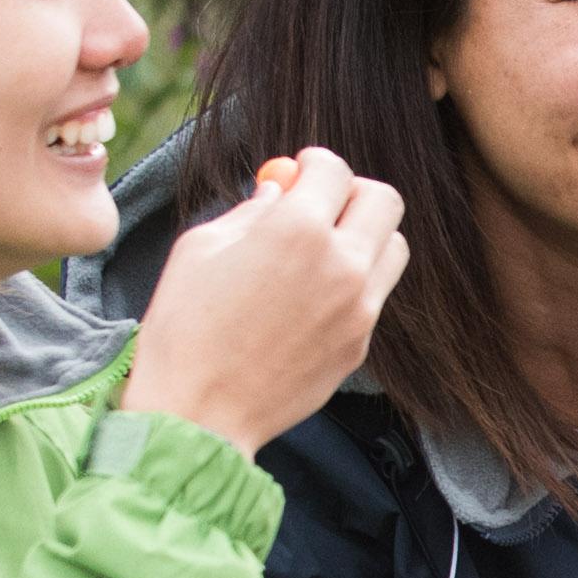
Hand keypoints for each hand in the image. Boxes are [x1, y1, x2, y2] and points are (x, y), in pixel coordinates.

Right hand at [124, 147, 410, 451]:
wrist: (198, 413)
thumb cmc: (184, 327)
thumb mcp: (200, 247)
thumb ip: (250, 210)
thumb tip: (278, 192)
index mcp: (299, 228)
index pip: (336, 169)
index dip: (313, 165)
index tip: (298, 173)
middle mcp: (341, 263)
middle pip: (384, 199)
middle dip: (352, 192)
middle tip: (320, 206)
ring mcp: (359, 308)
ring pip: (393, 247)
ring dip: (365, 237)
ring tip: (324, 251)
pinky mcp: (359, 345)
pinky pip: (376, 295)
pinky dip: (356, 283)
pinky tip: (315, 296)